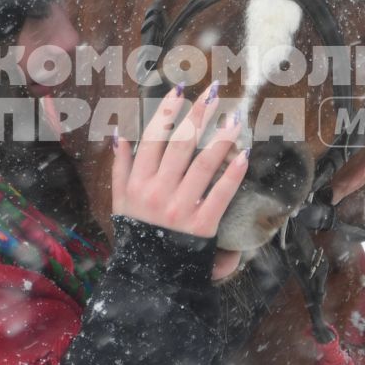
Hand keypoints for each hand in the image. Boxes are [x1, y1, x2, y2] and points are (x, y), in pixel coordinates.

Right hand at [111, 84, 247, 237]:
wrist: (150, 275)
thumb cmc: (137, 233)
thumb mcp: (120, 201)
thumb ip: (120, 167)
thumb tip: (120, 135)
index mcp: (139, 183)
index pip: (153, 138)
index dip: (166, 111)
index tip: (180, 89)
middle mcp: (159, 191)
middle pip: (181, 144)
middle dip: (198, 114)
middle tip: (214, 91)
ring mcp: (181, 208)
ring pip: (204, 164)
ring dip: (221, 138)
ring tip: (235, 117)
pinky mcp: (202, 225)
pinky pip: (221, 194)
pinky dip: (234, 174)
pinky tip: (244, 155)